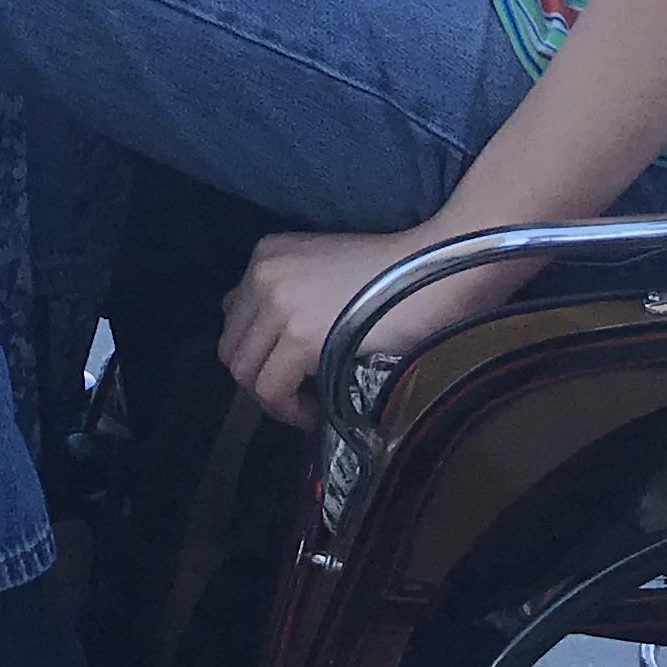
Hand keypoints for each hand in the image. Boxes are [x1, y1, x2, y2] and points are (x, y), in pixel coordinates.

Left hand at [218, 222, 534, 428]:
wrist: (433, 271)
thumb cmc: (390, 274)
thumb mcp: (322, 268)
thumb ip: (285, 293)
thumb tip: (260, 341)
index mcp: (265, 255)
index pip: (234, 320)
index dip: (261, 354)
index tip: (293, 371)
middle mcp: (262, 275)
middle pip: (233, 350)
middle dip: (263, 379)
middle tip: (301, 394)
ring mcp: (277, 304)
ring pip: (246, 375)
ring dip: (276, 399)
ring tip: (312, 404)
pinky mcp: (297, 336)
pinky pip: (270, 391)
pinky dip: (290, 410)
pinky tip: (319, 410)